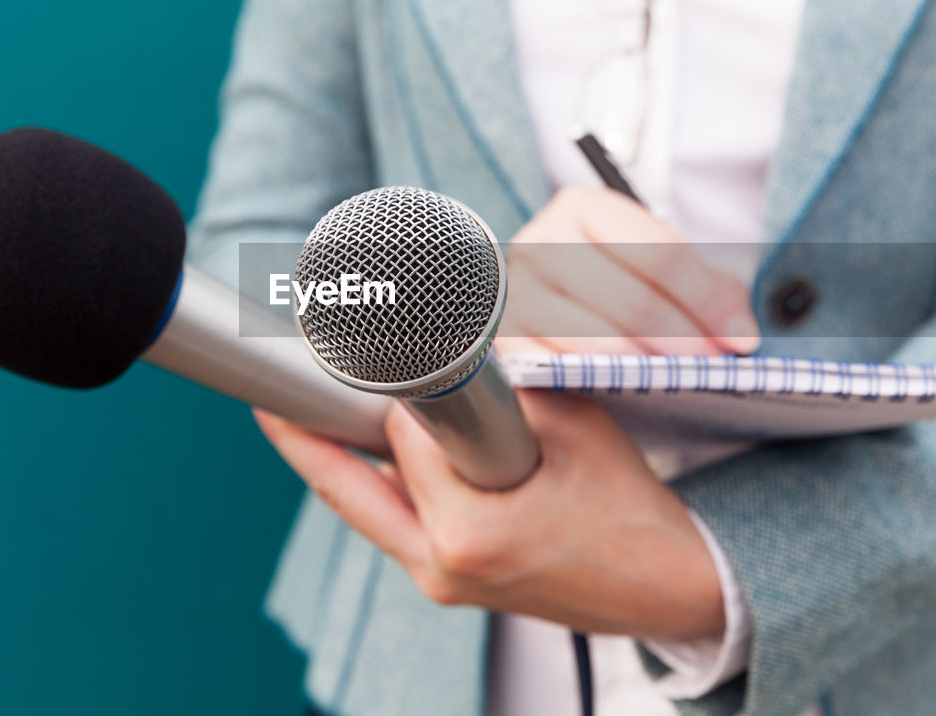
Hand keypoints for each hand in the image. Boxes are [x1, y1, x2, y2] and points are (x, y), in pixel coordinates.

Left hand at [254, 391, 724, 639]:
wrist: (666, 583)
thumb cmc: (627, 507)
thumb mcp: (571, 423)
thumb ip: (500, 387)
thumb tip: (442, 350)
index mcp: (470, 535)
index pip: (402, 438)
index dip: (382, 389)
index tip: (326, 352)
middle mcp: (440, 570)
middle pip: (350, 488)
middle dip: (311, 436)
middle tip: (269, 391)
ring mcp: (440, 584)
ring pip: (365, 508)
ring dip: (340, 459)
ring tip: (305, 409)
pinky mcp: (447, 584)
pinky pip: (392, 523)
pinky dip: (376, 484)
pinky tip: (362, 448)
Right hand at [498, 186, 759, 355]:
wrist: (544, 296)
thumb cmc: (608, 278)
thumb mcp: (655, 266)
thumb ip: (703, 287)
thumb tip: (738, 333)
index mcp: (583, 207)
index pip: (659, 253)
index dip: (707, 299)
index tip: (741, 337)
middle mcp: (542, 242)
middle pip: (632, 300)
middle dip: (685, 340)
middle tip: (715, 364)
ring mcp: (518, 292)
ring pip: (600, 339)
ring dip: (650, 366)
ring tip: (680, 378)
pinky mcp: (505, 339)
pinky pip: (564, 367)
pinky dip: (604, 380)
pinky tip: (628, 385)